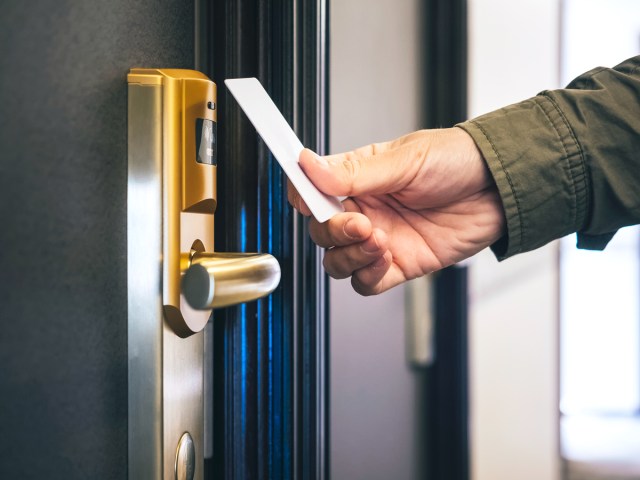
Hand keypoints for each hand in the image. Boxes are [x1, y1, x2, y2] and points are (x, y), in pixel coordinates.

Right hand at [288, 127, 505, 294]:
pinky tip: (387, 257)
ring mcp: (380, 239)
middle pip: (321, 231)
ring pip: (337, 261)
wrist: (500, 189)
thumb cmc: (457, 162)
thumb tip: (308, 164)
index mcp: (358, 177)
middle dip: (333, 231)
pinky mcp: (399, 265)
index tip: (303, 199)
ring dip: (350, 255)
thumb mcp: (405, 159)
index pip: (312, 190)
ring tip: (378, 239)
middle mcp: (364, 210)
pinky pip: (366, 283)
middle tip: (360, 222)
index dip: (302, 196)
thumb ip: (354, 171)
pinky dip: (368, 275)